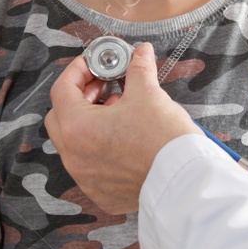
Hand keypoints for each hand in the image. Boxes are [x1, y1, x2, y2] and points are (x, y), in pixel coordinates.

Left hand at [46, 41, 197, 213]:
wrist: (187, 183)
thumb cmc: (164, 142)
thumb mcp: (149, 94)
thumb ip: (138, 69)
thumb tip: (140, 54)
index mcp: (77, 129)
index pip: (61, 90)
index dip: (78, 70)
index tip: (94, 64)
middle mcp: (75, 158)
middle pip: (60, 118)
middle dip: (79, 98)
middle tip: (104, 87)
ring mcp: (87, 179)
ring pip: (75, 145)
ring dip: (90, 124)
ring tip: (119, 113)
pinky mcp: (102, 194)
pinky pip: (91, 167)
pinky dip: (100, 150)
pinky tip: (124, 140)